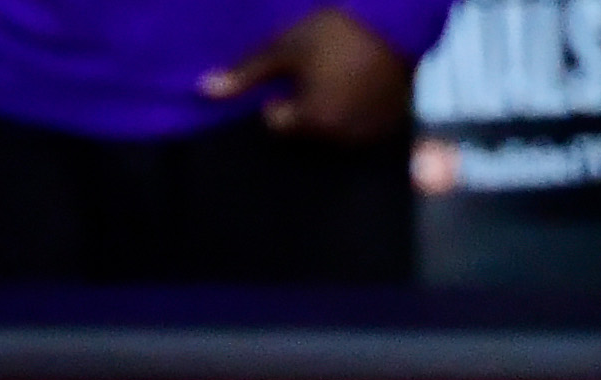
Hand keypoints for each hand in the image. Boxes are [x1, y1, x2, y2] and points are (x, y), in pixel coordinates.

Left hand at [205, 7, 413, 142]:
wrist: (397, 22)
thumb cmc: (334, 32)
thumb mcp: (284, 47)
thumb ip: (246, 74)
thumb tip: (203, 91)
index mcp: (312, 121)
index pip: (276, 122)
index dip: (277, 97)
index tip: (289, 72)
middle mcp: (340, 138)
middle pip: (306, 130)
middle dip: (306, 106)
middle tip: (316, 70)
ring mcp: (369, 134)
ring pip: (335, 129)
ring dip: (332, 109)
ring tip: (340, 74)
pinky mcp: (392, 124)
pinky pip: (363, 126)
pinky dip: (359, 110)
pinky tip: (361, 83)